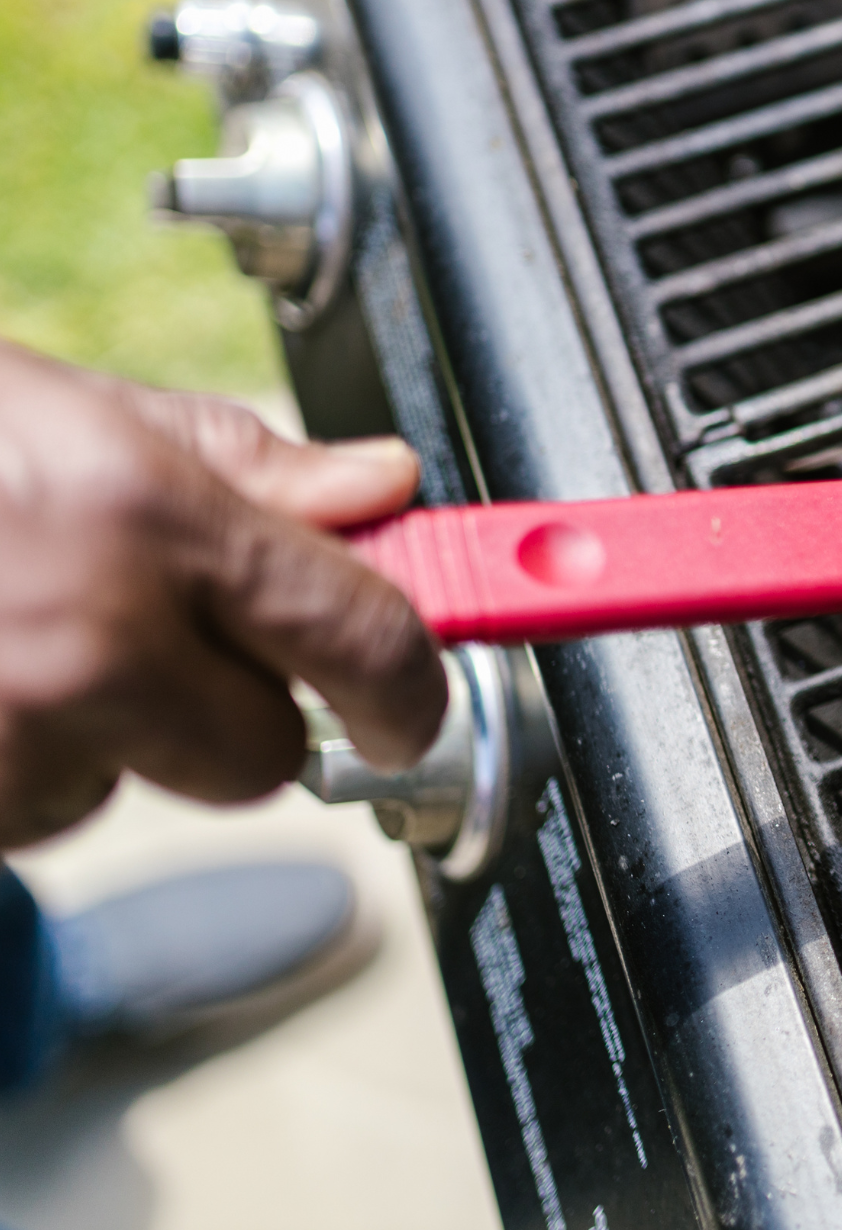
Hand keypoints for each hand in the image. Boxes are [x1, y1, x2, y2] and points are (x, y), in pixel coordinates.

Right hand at [0, 340, 444, 848]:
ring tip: (10, 636)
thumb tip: (382, 489)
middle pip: (260, 757)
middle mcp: (91, 640)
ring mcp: (3, 736)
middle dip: (231, 713)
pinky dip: (8, 769)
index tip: (413, 703)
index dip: (412, 685)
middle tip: (158, 641)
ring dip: (99, 740)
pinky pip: (28, 819)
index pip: (366, 639)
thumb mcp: (76, 410)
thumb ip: (244, 465)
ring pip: (133, 791)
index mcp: (152, 522)